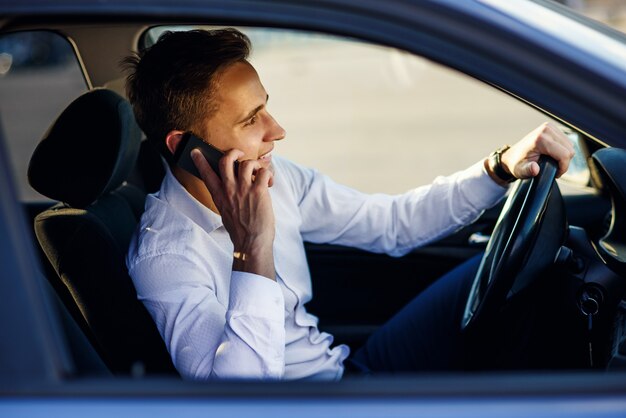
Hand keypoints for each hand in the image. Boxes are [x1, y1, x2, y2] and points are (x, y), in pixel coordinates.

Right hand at [192, 149, 275, 279]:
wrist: (251, 243)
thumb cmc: (240, 230)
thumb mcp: (225, 211)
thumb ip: (226, 197)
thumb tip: (231, 186)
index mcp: (219, 195)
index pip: (206, 173)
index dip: (200, 160)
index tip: (196, 152)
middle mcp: (229, 189)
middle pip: (226, 160)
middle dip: (233, 153)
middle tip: (240, 155)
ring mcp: (243, 189)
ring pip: (246, 163)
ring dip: (255, 165)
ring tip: (259, 173)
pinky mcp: (258, 191)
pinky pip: (263, 172)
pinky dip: (268, 174)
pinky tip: (269, 182)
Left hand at [500, 122, 575, 179]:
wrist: (512, 155)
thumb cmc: (517, 163)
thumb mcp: (521, 170)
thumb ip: (528, 170)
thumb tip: (535, 169)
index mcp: (540, 139)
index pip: (564, 154)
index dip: (563, 167)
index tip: (556, 173)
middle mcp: (546, 130)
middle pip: (569, 149)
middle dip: (564, 162)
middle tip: (554, 168)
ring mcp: (549, 127)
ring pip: (570, 145)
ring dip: (564, 156)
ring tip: (553, 162)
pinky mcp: (552, 128)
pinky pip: (566, 141)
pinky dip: (563, 150)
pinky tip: (553, 155)